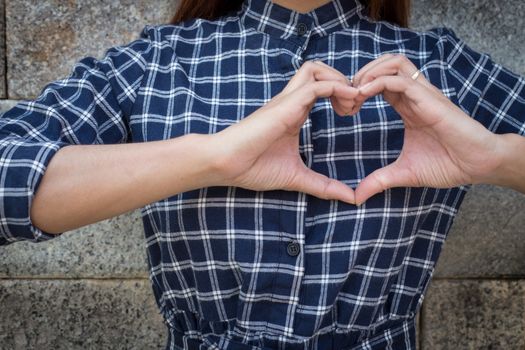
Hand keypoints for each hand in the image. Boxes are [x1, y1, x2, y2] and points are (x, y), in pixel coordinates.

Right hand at [211, 61, 358, 203]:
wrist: (226, 165)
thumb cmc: (253, 168)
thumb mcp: (297, 178)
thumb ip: (324, 186)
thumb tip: (351, 199)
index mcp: (294, 113)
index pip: (321, 88)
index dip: (342, 94)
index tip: (352, 114)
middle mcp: (291, 102)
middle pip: (319, 70)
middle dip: (344, 81)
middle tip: (354, 106)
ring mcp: (287, 101)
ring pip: (316, 68)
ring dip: (339, 80)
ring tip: (348, 105)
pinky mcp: (285, 105)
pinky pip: (315, 85)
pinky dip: (336, 88)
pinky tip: (346, 107)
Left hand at [351, 54, 502, 204]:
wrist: (478, 165)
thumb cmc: (448, 164)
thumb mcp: (404, 173)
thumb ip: (379, 181)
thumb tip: (357, 197)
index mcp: (408, 106)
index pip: (380, 82)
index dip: (359, 89)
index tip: (345, 108)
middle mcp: (415, 95)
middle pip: (385, 64)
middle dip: (361, 74)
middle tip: (346, 97)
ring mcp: (423, 95)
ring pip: (393, 63)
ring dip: (369, 72)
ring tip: (354, 92)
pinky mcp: (430, 100)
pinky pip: (401, 80)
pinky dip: (378, 82)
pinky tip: (362, 95)